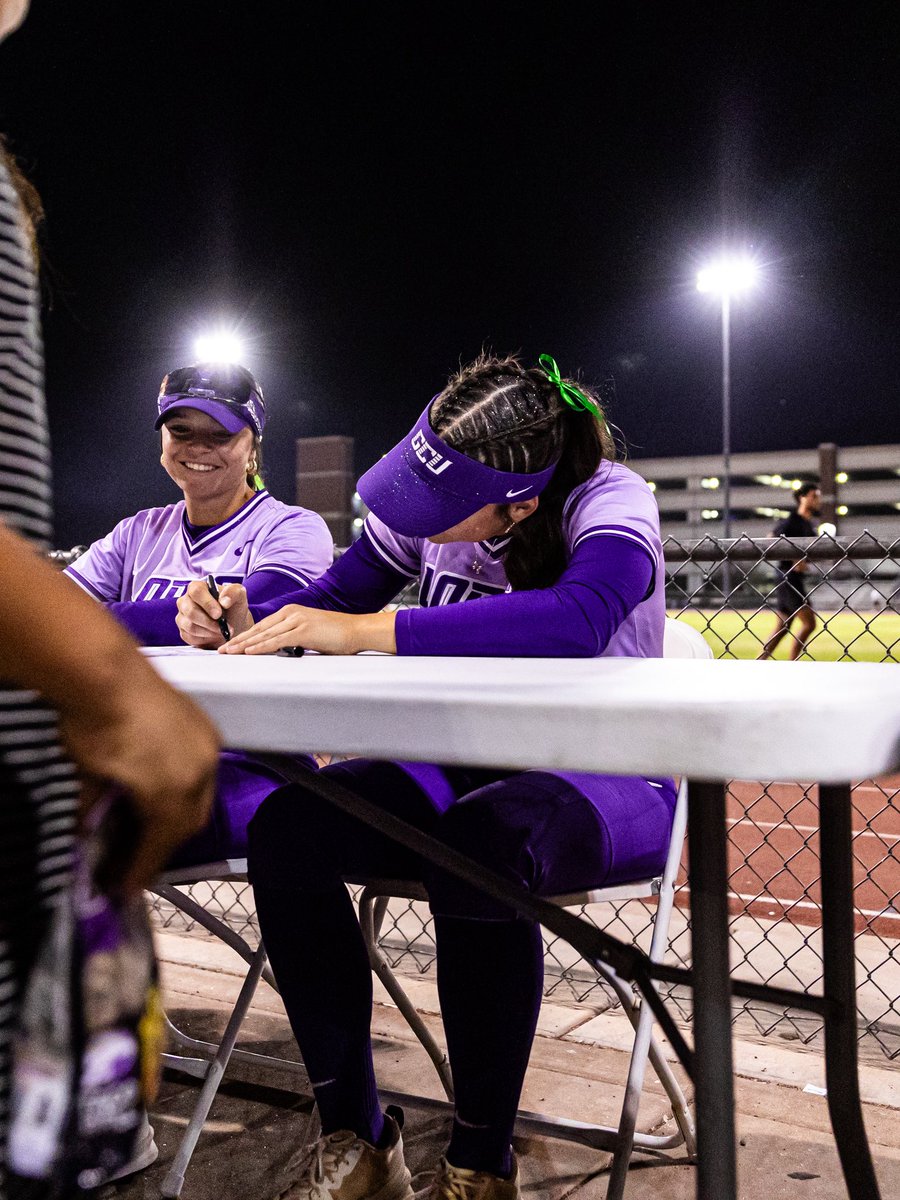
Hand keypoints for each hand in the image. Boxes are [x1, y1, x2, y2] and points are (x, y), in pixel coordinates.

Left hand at [59, 668, 220, 893]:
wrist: (104, 669)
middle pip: (189, 822)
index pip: (161, 843)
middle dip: (164, 844)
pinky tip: (161, 787)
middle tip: (136, 861)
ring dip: (177, 814)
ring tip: (147, 826)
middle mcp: (201, 772)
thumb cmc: (92, 726)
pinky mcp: (203, 725)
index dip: (142, 868)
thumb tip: (88, 837)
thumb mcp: (87, 779)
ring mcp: (206, 745)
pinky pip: (200, 768)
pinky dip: (184, 786)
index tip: (123, 888)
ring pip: (200, 794)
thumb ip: (93, 813)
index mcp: (173, 792)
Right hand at [177, 580, 252, 646]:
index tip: (219, 614)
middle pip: (190, 611)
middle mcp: (185, 601)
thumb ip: (233, 592)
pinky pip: (190, 637)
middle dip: (209, 622)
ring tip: (221, 631)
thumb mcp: (239, 595)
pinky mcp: (183, 631)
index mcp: (197, 587)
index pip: (196, 591)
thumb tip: (223, 601)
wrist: (234, 625)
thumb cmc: (233, 607)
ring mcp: (182, 617)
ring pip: (190, 626)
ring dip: (209, 631)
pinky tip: (214, 635)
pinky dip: (205, 639)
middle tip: (223, 627)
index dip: (207, 603)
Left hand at [220, 605, 395, 655]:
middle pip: (258, 629)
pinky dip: (260, 647)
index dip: (245, 636)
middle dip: (238, 640)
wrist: (357, 631)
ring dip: (243, 645)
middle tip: (221, 650)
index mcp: (291, 612)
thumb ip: (294, 638)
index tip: (231, 645)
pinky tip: (248, 652)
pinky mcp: (302, 631)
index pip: (262, 626)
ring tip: (228, 652)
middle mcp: (291, 613)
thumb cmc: (337, 635)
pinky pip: (276, 641)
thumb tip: (282, 650)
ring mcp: (296, 620)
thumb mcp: (311, 634)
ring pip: (264, 634)